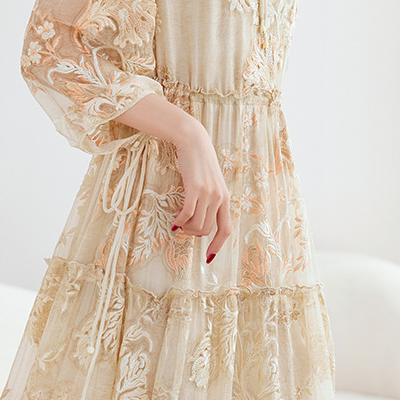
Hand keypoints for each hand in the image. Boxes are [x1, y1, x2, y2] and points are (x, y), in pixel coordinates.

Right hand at [171, 121, 231, 259]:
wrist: (193, 142)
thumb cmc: (199, 163)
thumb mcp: (211, 183)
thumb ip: (211, 199)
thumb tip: (201, 220)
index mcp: (225, 198)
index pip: (226, 229)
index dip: (218, 245)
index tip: (209, 257)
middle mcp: (219, 198)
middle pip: (207, 230)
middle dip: (194, 234)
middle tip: (184, 229)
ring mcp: (208, 193)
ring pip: (196, 224)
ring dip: (185, 228)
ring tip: (178, 223)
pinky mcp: (195, 189)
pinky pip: (187, 214)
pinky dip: (180, 221)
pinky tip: (174, 222)